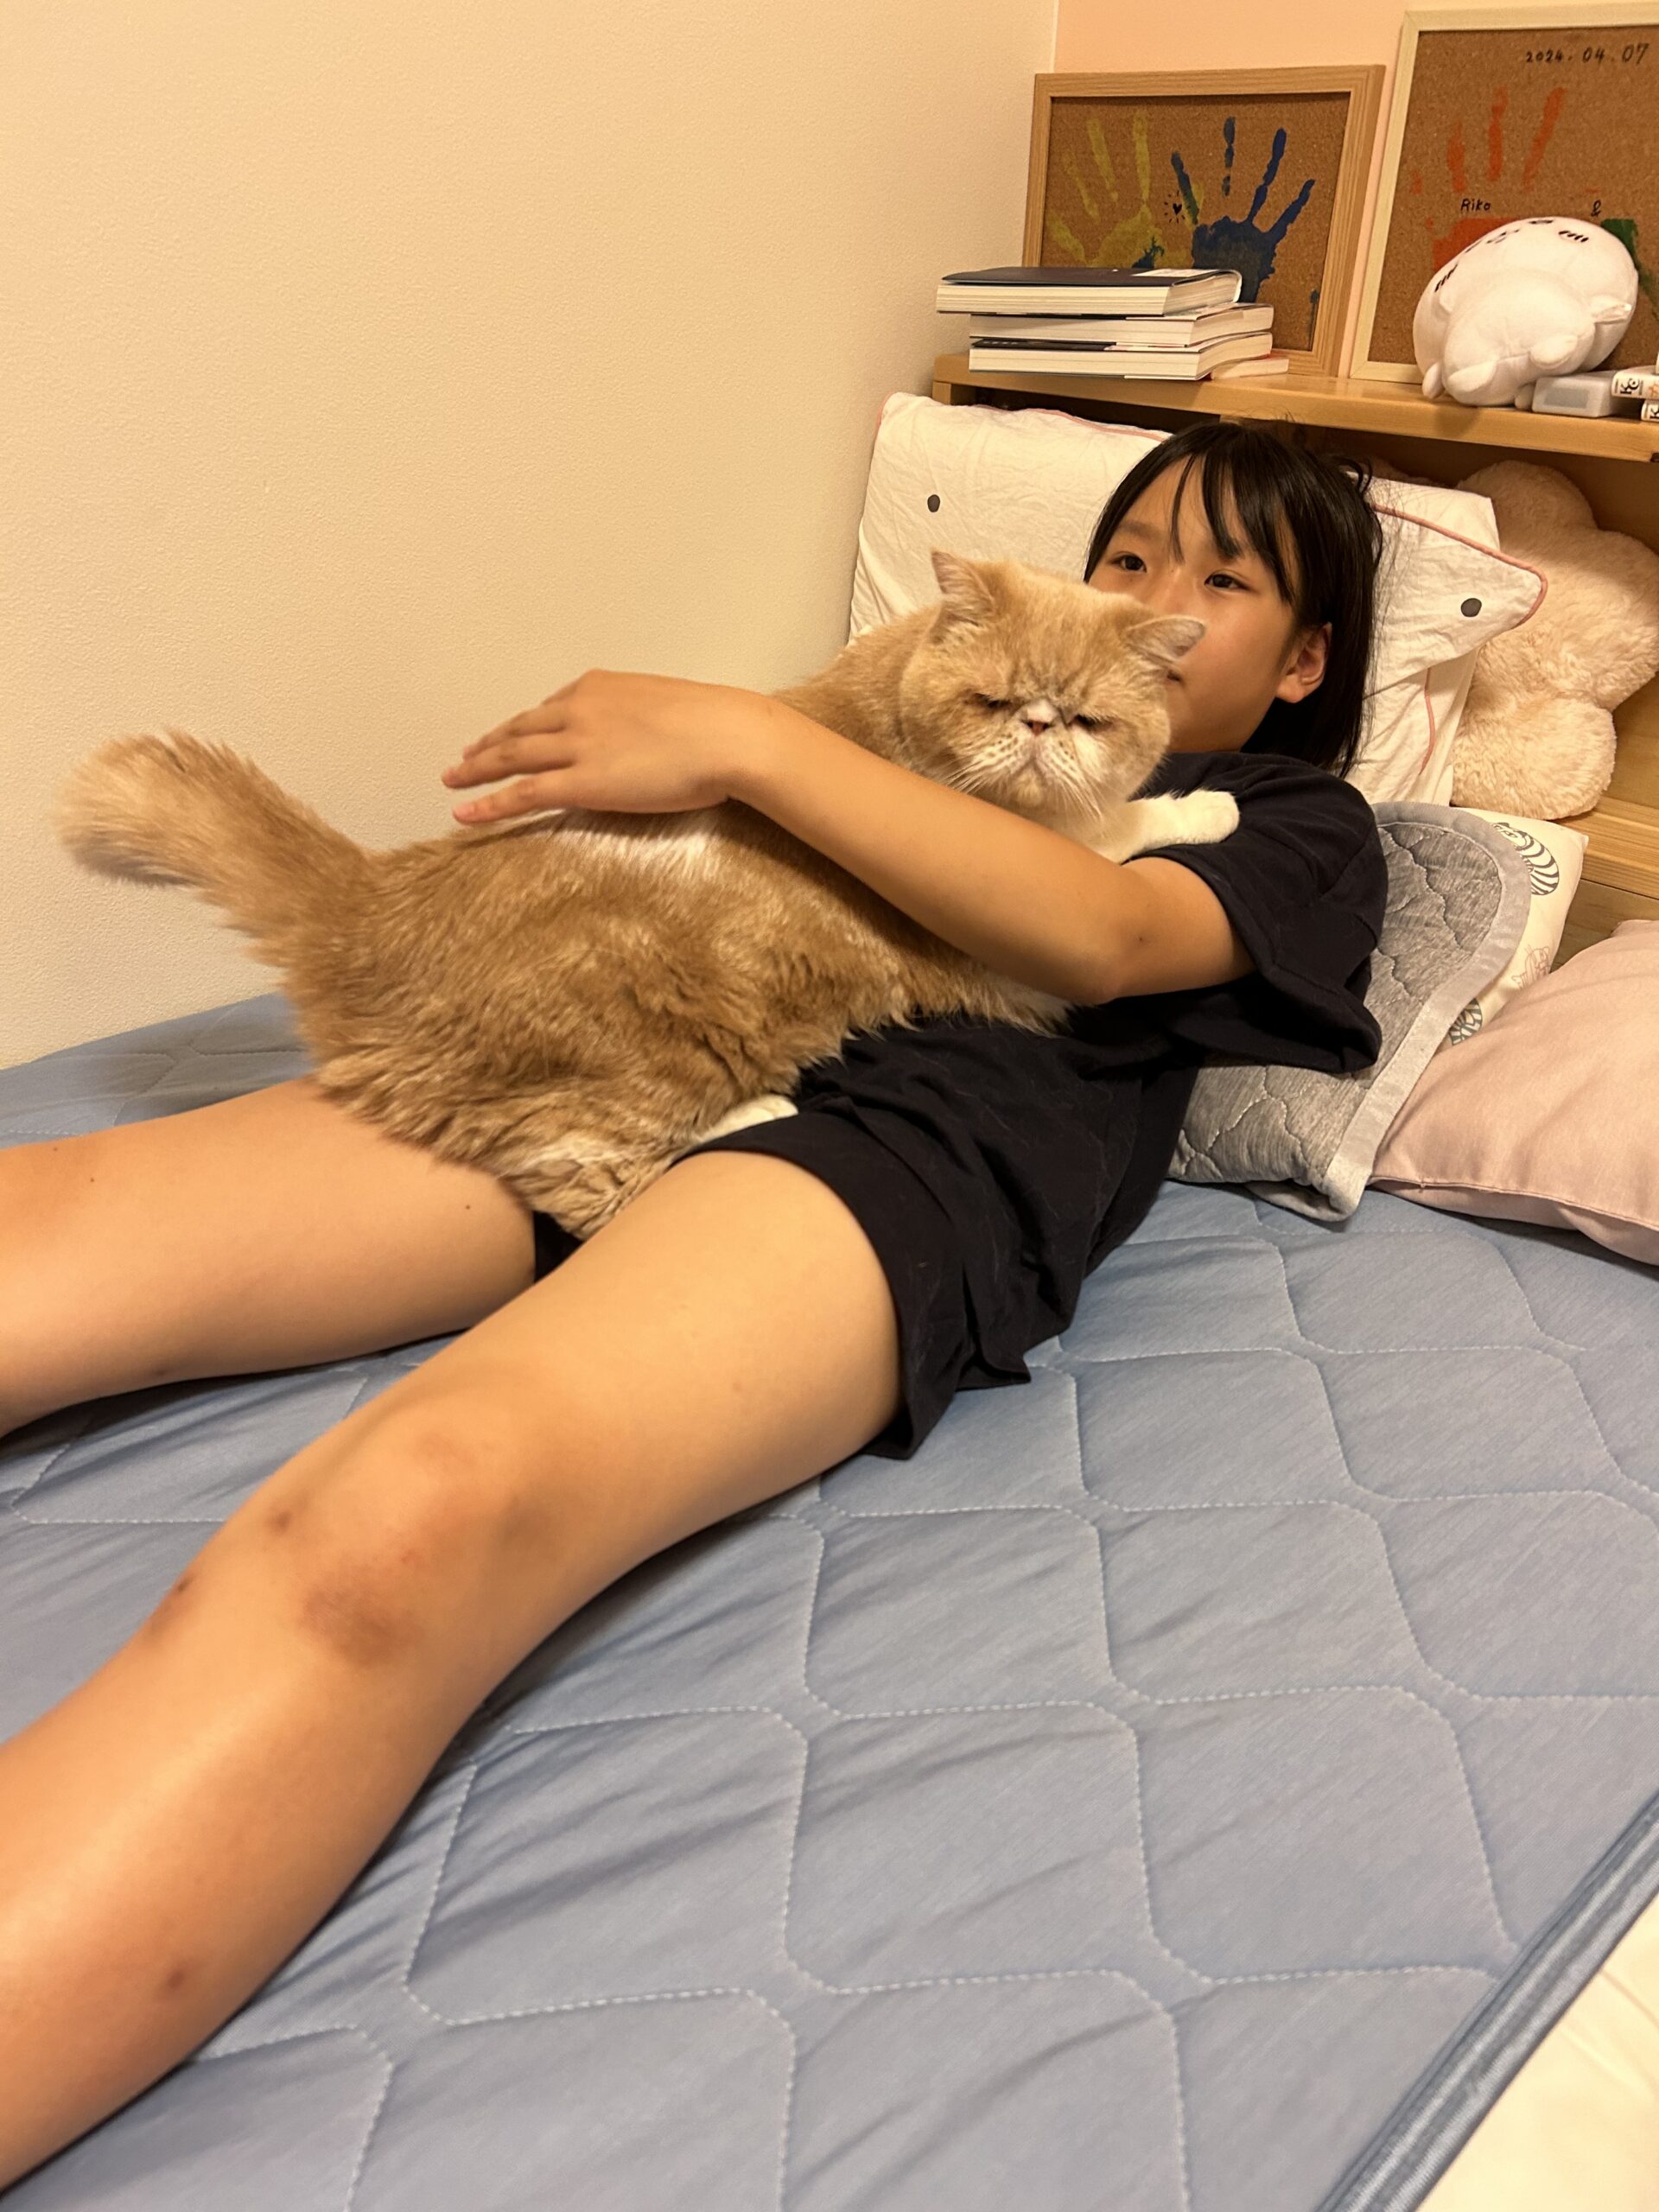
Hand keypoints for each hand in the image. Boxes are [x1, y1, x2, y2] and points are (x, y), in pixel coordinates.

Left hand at [440, 670, 770, 823]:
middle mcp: (578, 709)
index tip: (509, 735)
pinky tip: (465, 814)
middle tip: (465, 756)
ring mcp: (577, 744)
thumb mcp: (667, 709)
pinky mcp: (581, 781)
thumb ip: (640, 721)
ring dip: (477, 769)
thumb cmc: (716, 725)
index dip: (525, 725)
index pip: (551, 707)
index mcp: (600, 686)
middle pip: (520, 728)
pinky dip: (489, 803)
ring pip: (512, 757)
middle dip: (489, 744)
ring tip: (453, 780)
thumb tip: (643, 740)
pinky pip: (524, 793)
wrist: (728, 736)